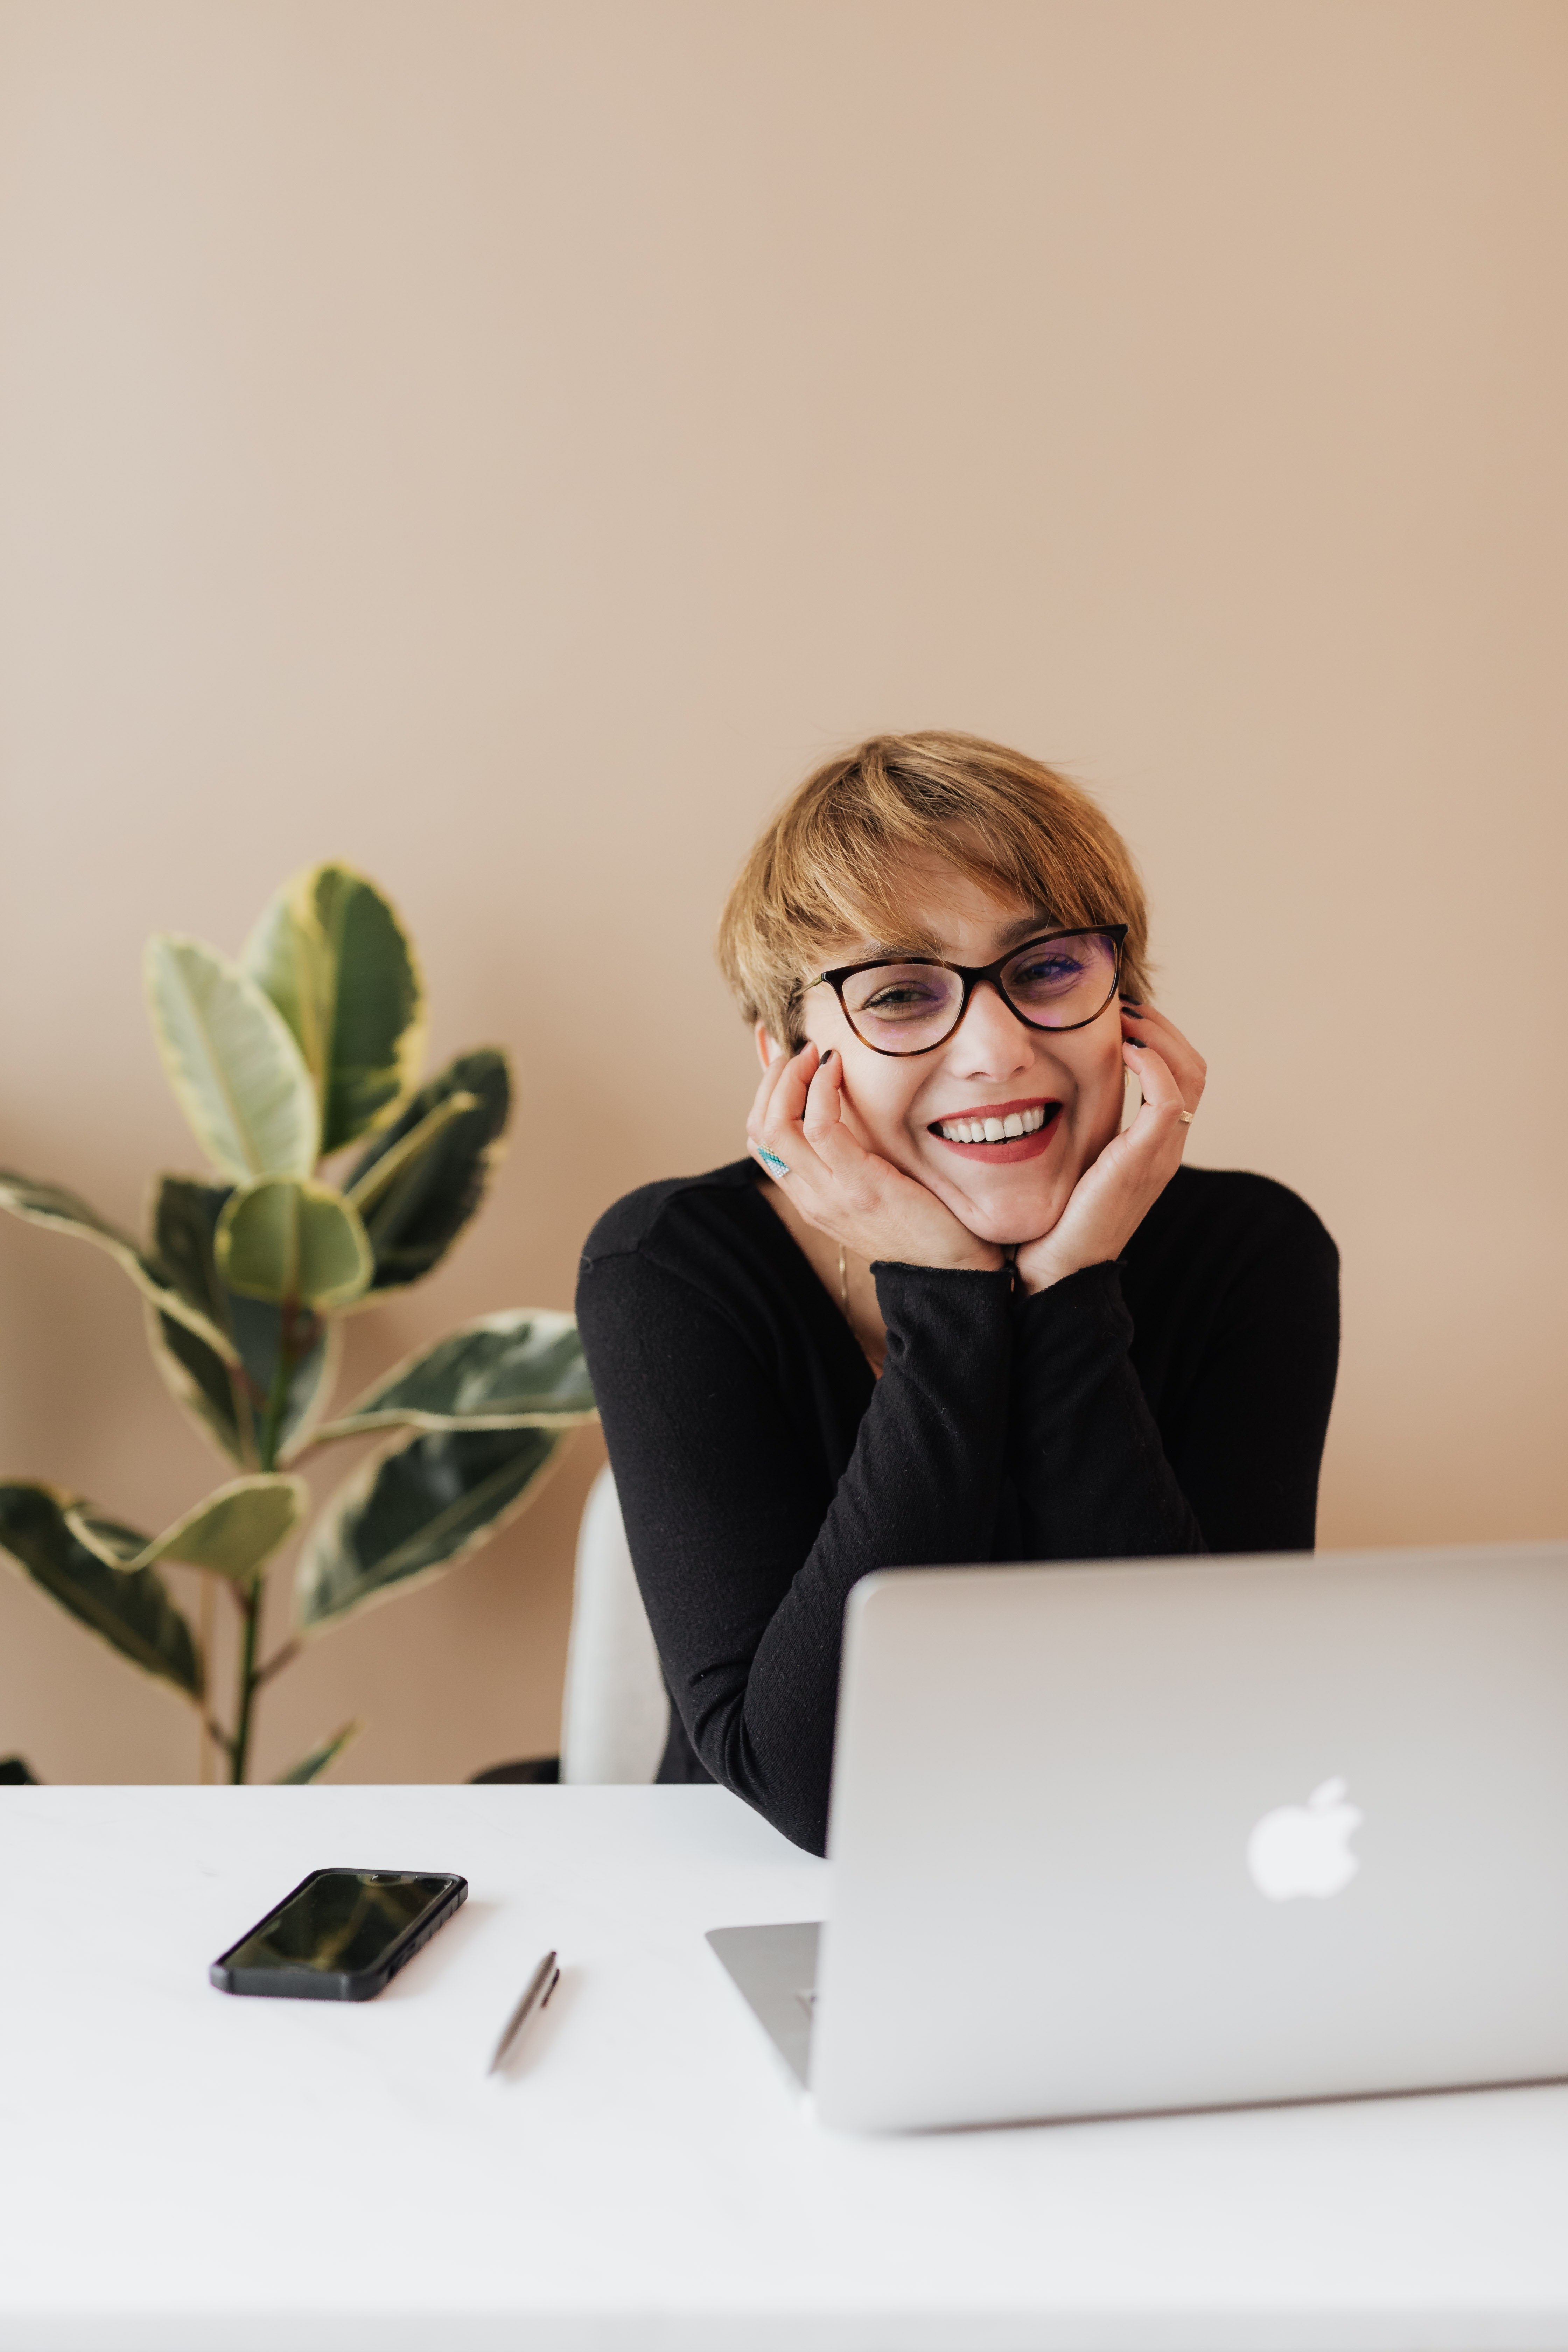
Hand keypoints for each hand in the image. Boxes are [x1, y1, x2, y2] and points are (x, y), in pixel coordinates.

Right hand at [747, 1042, 1003, 1273]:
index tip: (790, 1065)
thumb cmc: (923, 1223)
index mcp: (810, 1199)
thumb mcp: (873, 1191)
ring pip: (778, 1125)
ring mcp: (831, 1195)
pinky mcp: (860, 1185)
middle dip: (773, 1080)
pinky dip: (822, 1089)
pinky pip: (821, 1127)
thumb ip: (851, 1161)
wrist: (954, 1269)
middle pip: (760, 1129)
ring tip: (815, 1054)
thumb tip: (846, 1111)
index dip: (765, 1096)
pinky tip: (836, 1069)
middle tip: (800, 1051)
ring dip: (792, 1077)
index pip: (761, 1142)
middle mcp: (811, 1199)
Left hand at [1014, 1002, 1206, 1294]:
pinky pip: (1168, 1099)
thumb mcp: (1074, 1161)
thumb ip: (1081, 1128)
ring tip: (1123, 1019)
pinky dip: (1153, 1064)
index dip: (1159, 1037)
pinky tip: (1123, 1049)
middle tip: (1123, 1007)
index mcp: (1154, 1145)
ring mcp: (1161, 1155)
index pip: (1182, 1075)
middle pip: (1195, 1067)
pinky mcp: (1144, 1161)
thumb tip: (1051, 1085)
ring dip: (1159, 1035)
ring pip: (1190, 1074)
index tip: (1120, 1016)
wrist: (1056, 1271)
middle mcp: (1167, 1147)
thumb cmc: (1054, 1218)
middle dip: (1163, 1027)